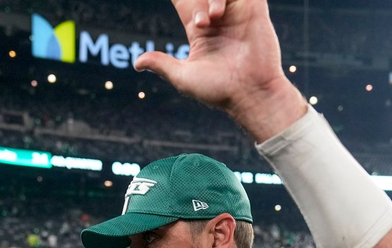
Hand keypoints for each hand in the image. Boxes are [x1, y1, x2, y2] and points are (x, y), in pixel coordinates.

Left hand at [133, 0, 304, 140]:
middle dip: (192, 0)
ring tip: (210, 20)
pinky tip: (218, 12)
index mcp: (199, 30)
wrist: (250, 94)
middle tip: (198, 23)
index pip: (183, 1)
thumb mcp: (183, 77)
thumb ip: (161, 64)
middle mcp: (217, 18)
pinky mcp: (254, 10)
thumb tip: (137, 63)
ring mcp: (236, 13)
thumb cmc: (219, 90)